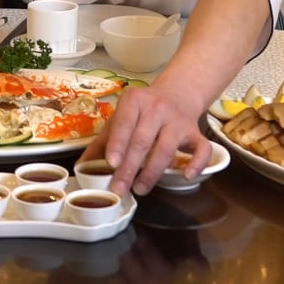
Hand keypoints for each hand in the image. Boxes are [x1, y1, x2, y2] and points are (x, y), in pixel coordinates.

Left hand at [82, 83, 211, 195]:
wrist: (177, 93)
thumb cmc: (142, 111)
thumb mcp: (121, 118)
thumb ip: (102, 142)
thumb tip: (82, 167)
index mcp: (134, 100)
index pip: (124, 123)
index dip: (117, 144)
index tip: (110, 164)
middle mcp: (158, 107)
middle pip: (143, 140)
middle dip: (130, 167)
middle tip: (120, 188)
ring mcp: (178, 120)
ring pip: (167, 148)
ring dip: (152, 172)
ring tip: (140, 189)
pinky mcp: (196, 132)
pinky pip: (201, 149)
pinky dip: (196, 163)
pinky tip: (186, 176)